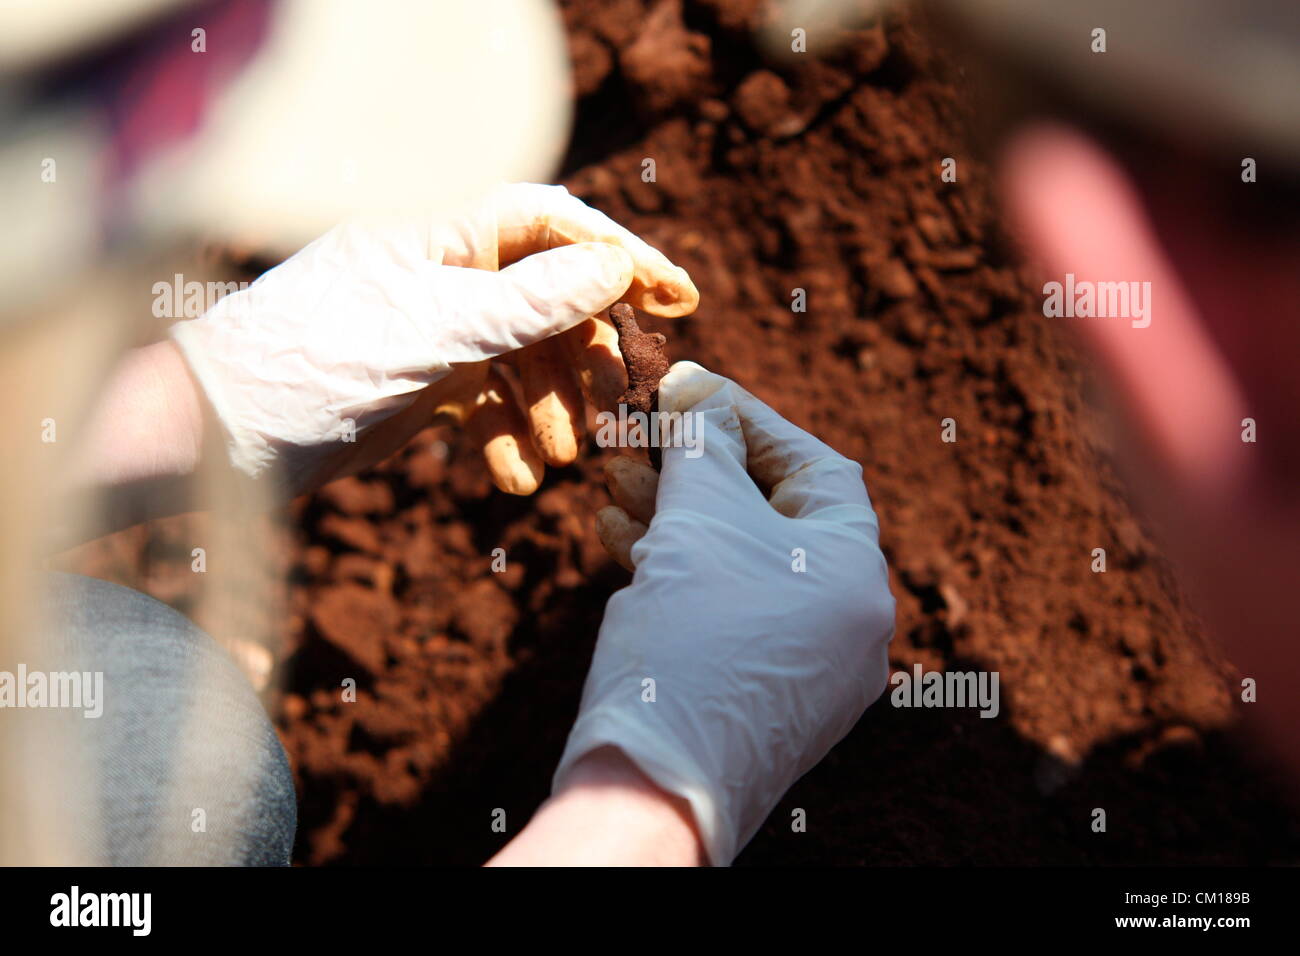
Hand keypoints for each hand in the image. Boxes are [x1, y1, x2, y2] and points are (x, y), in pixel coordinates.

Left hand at [169, 183, 698, 495]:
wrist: (217, 441)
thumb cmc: (310, 365)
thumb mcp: (431, 331)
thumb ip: (526, 303)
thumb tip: (613, 270)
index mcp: (442, 238)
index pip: (552, 227)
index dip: (621, 256)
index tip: (679, 298)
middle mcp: (443, 278)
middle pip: (550, 300)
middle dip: (587, 355)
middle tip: (615, 407)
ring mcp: (433, 334)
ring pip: (525, 360)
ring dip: (551, 409)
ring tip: (558, 457)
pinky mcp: (421, 386)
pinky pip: (489, 405)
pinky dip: (507, 439)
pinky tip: (512, 480)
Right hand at [558, 362, 895, 863]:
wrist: (651, 790)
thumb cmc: (686, 642)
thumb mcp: (696, 520)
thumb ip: (702, 443)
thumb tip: (696, 388)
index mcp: (856, 576)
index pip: (812, 467)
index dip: (745, 419)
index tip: (689, 391)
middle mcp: (848, 623)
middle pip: (771, 514)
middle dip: (697, 470)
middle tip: (638, 437)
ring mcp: (808, 667)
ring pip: (741, 564)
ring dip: (677, 516)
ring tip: (615, 484)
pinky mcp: (762, 695)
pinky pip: (728, 610)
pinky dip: (681, 571)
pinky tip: (620, 540)